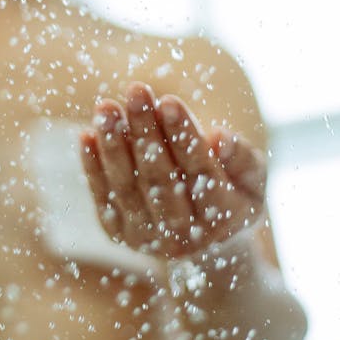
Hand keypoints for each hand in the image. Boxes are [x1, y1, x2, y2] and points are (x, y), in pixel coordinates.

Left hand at [80, 81, 265, 258]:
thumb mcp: (252, 179)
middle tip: (136, 91)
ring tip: (107, 108)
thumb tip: (220, 137)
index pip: (200, 171)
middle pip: (160, 179)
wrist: (205, 248)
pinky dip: (93, 167)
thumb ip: (242, 159)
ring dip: (114, 145)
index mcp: (223, 218)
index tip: (169, 101)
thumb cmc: (232, 195)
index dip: (183, 136)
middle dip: (146, 131)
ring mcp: (148, 238)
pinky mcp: (120, 235)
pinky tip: (87, 134)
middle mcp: (184, 236)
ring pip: (128, 188)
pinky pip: (104, 197)